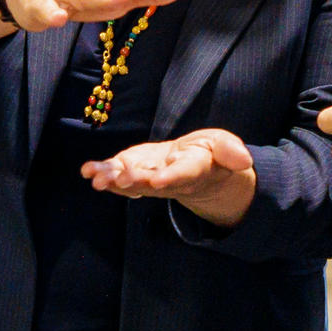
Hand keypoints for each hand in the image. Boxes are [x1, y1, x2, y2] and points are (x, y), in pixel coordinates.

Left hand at [84, 129, 255, 227]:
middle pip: (151, 183)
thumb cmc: (210, 154)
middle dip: (135, 181)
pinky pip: (117, 176)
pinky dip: (102, 174)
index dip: (171, 178)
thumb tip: (244, 158)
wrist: (194, 168)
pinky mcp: (133, 172)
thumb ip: (230, 151)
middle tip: (121, 179)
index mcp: (194, 169)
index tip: (159, 181)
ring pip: (130, 184)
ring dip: (113, 182)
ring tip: (97, 179)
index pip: (184, 175)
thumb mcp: (224, 146)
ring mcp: (148, 179)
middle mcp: (168, 180)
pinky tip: (87, 171)